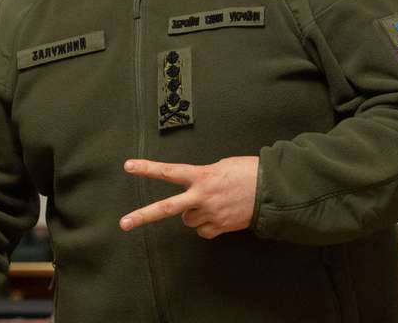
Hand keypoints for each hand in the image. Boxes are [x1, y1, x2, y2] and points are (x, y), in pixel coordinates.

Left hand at [119, 156, 258, 238]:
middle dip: (143, 216)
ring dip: (194, 213)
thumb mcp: (221, 166)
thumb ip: (202, 177)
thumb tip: (194, 191)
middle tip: (124, 223)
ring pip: (188, 220)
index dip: (148, 168)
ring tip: (214, 203)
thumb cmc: (249, 173)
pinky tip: (220, 215)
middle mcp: (202, 196)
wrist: (273, 191)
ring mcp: (210, 214)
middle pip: (166, 208)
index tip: (128, 166)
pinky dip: (208, 225)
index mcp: (201, 175)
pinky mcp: (220, 227)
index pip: (169, 171)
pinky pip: (203, 230)